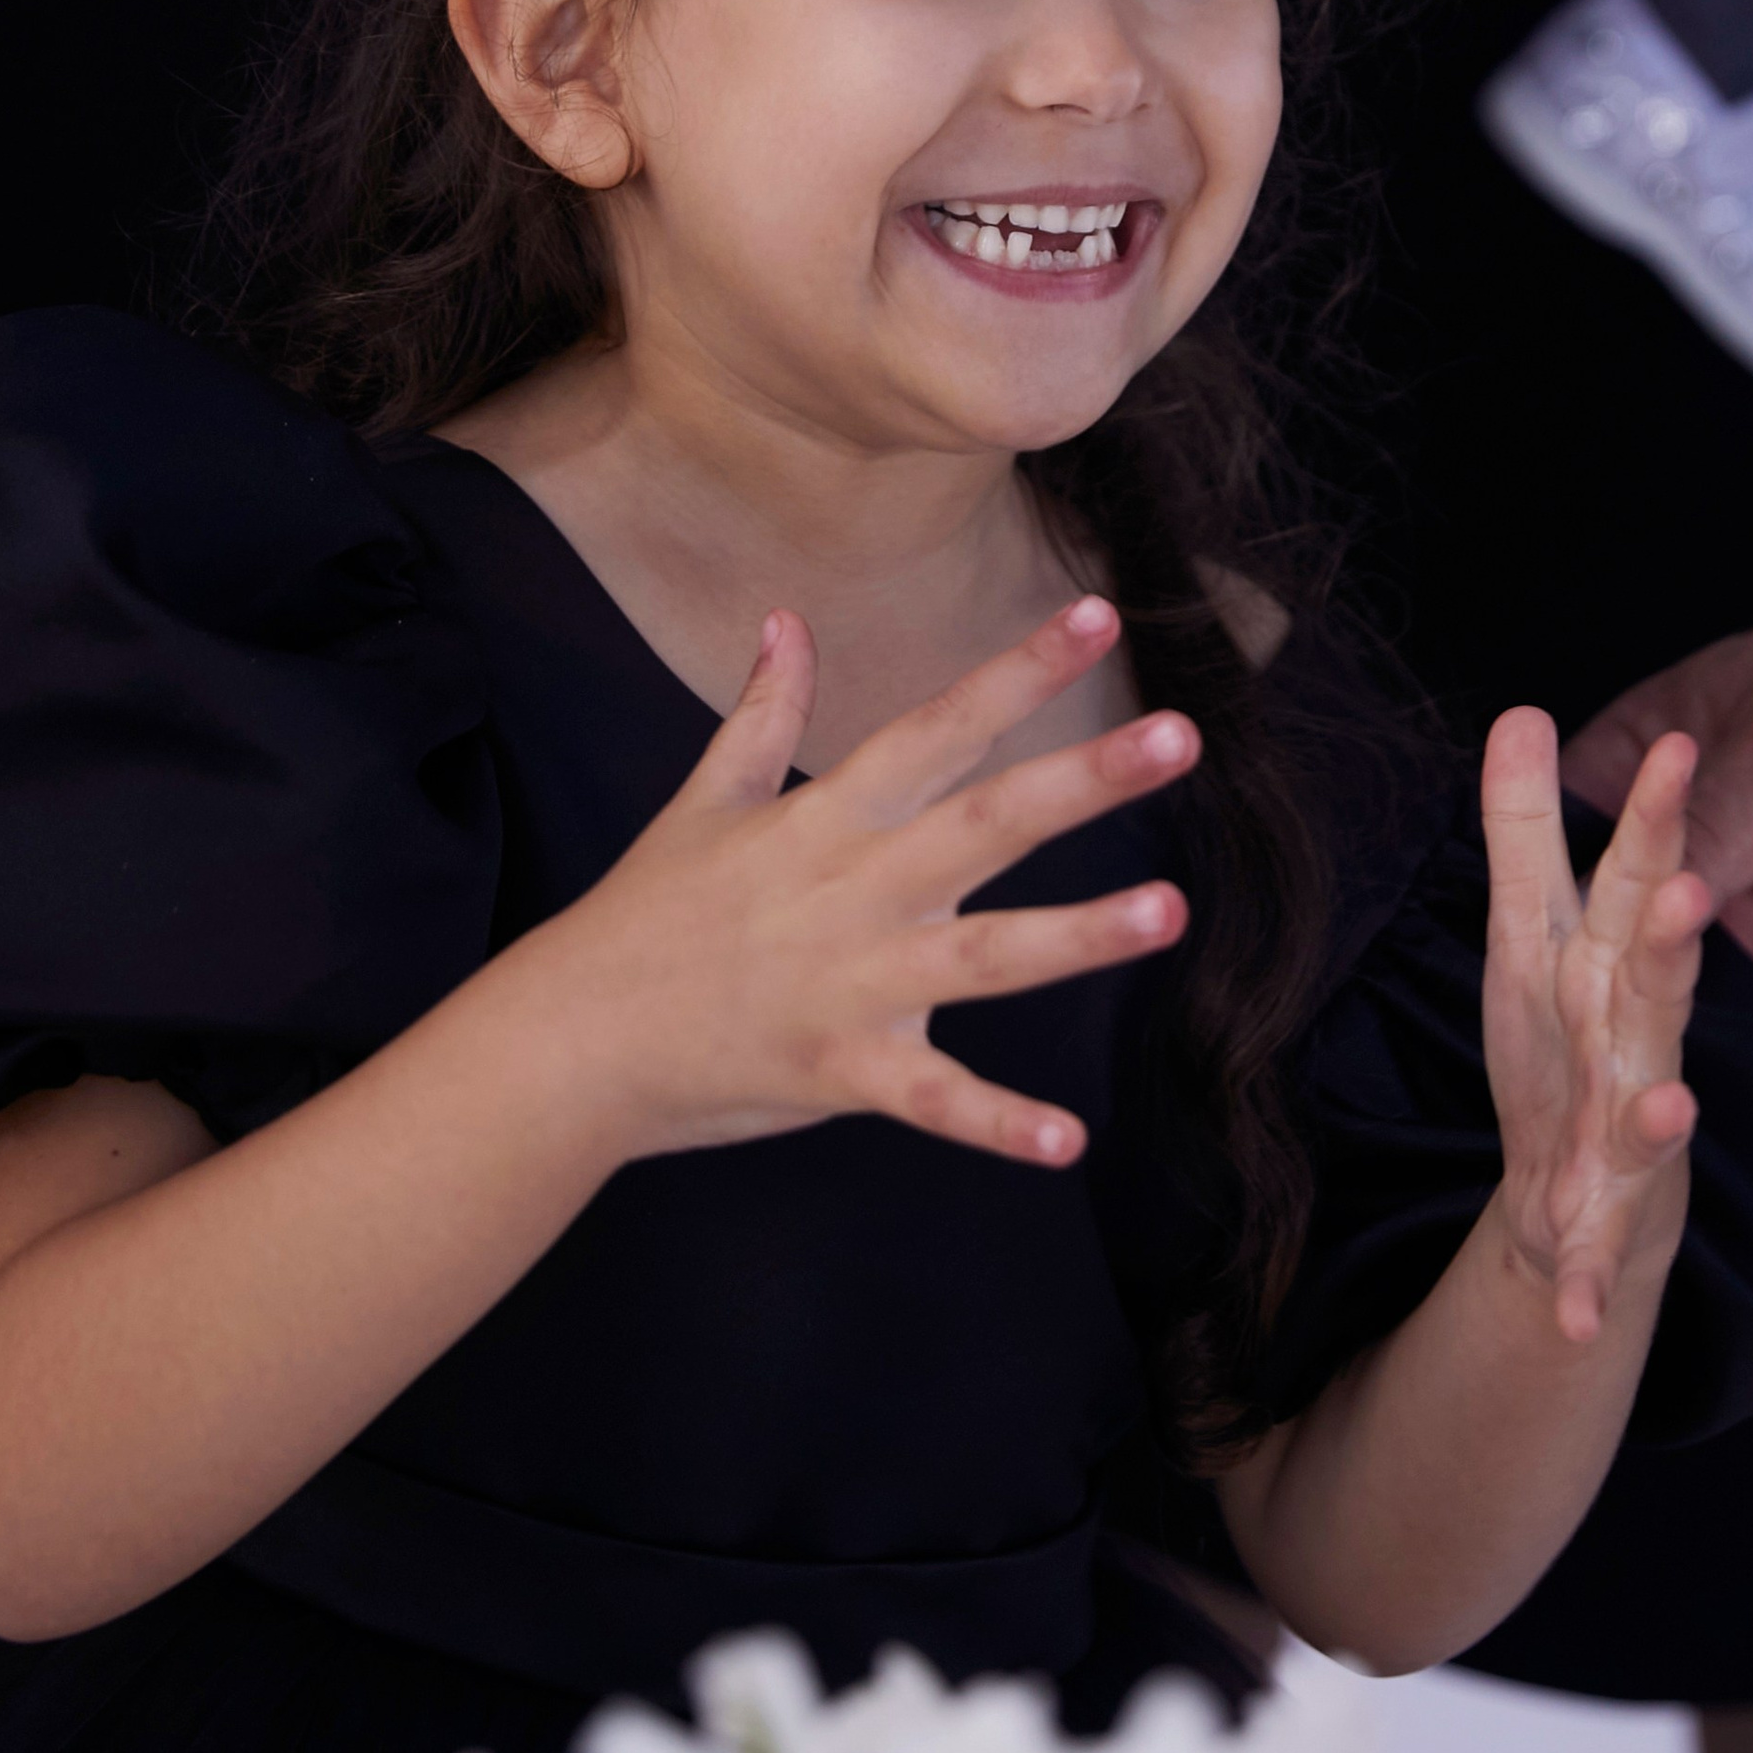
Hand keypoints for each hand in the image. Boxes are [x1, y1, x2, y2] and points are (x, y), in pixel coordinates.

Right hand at [537, 595, 1193, 1165]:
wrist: (571, 1040)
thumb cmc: (646, 915)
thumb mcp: (704, 801)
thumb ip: (762, 713)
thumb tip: (784, 619)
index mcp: (831, 819)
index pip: (940, 726)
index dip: (1018, 669)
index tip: (1097, 612)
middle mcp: (857, 889)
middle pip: (987, 821)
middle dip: (1084, 779)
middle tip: (1181, 735)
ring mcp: (853, 983)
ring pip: (985, 955)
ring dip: (1078, 935)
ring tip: (1171, 911)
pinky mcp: (841, 1070)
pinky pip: (932, 1100)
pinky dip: (997, 1123)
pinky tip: (1068, 1139)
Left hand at [1480, 713, 1707, 1341]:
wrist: (1580, 1229)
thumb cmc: (1562, 1056)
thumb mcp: (1537, 932)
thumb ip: (1529, 828)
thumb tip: (1520, 711)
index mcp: (1617, 966)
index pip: (1644, 876)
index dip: (1658, 814)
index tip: (1674, 748)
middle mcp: (1637, 1044)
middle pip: (1660, 983)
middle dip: (1674, 943)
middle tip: (1684, 895)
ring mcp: (1631, 1137)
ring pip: (1650, 1114)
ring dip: (1657, 1110)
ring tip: (1670, 1102)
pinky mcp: (1609, 1229)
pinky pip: (1596, 1257)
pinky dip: (1587, 1284)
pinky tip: (1574, 1315)